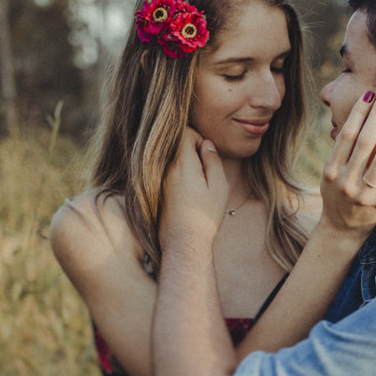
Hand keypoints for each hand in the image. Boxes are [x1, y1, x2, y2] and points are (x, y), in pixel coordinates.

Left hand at [159, 128, 228, 244]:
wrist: (183, 242)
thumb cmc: (204, 216)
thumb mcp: (218, 186)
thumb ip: (213, 161)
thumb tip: (206, 144)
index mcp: (182, 163)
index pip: (185, 132)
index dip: (197, 136)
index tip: (206, 151)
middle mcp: (166, 168)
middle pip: (176, 145)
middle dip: (191, 149)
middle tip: (204, 167)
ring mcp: (160, 180)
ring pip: (172, 160)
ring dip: (185, 164)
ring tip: (198, 183)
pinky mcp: (158, 191)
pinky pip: (167, 173)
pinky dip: (178, 176)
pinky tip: (188, 194)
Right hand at [319, 87, 375, 240]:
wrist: (340, 231)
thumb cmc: (336, 196)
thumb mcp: (330, 174)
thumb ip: (340, 152)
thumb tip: (356, 118)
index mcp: (331, 170)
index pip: (347, 135)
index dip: (358, 113)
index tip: (369, 95)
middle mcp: (346, 181)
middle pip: (364, 141)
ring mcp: (364, 193)